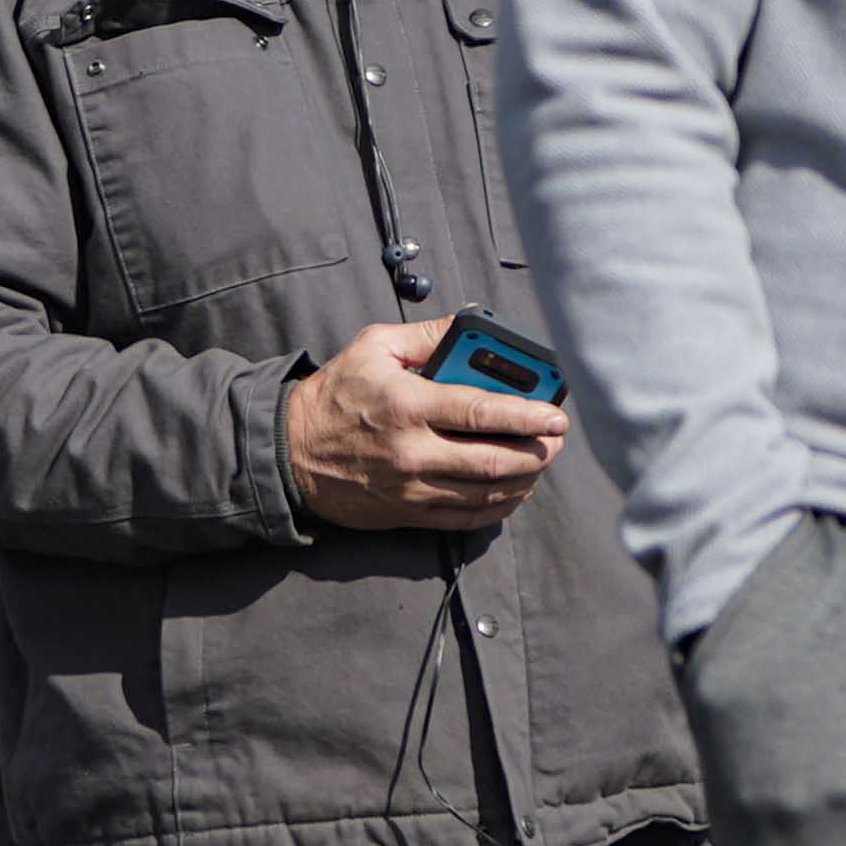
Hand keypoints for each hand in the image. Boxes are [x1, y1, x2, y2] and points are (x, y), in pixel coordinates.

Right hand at [283, 316, 564, 533]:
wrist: (288, 454)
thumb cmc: (332, 397)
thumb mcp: (371, 348)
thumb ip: (425, 336)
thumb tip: (471, 327)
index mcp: (407, 406)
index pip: (481, 412)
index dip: (527, 415)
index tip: (556, 414)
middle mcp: (413, 452)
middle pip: (494, 460)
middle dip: (537, 451)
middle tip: (556, 439)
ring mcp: (412, 489)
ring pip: (487, 493)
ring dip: (525, 479)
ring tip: (541, 460)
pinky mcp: (408, 513)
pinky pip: (467, 518)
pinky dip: (500, 507)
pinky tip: (514, 490)